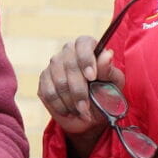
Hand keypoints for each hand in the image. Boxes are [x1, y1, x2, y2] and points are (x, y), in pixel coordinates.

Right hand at [37, 36, 123, 153]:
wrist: (91, 114)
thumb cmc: (105, 95)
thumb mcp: (113, 84)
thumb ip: (108, 70)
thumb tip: (108, 54)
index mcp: (88, 47)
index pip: (83, 43)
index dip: (86, 59)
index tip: (92, 77)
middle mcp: (69, 51)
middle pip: (70, 65)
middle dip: (79, 90)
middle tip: (86, 107)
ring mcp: (54, 65)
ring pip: (59, 81)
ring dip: (70, 101)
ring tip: (81, 111)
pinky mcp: (44, 79)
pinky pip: (49, 92)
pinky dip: (60, 105)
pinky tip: (69, 110)